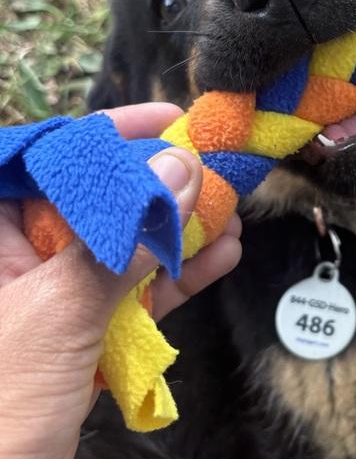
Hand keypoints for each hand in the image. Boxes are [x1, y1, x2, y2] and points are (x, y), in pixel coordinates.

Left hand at [0, 102, 242, 458]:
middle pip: (92, 200)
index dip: (106, 133)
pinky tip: (219, 259)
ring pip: (118, 247)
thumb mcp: (54, 316)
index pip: (45, 160)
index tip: (168, 119)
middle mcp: (14, 261)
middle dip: (156, 182)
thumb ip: (116, 243)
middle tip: (218, 166)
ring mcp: (46, 302)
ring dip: (175, 231)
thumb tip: (174, 170)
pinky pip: (128, 294)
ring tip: (231, 212)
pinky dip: (173, 279)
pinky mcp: (74, 339)